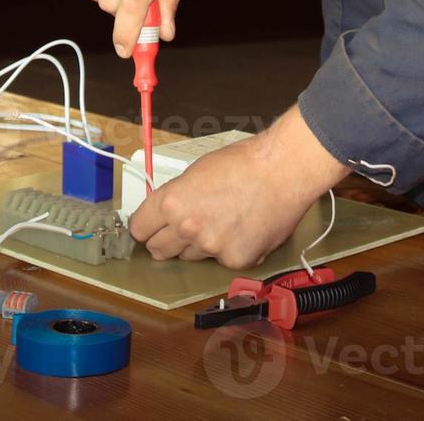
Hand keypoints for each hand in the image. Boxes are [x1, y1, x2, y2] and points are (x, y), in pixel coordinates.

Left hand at [127, 105, 351, 268]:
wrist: (283, 171)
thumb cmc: (243, 163)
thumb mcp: (196, 172)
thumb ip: (178, 197)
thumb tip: (170, 214)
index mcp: (171, 202)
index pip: (140, 229)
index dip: (145, 227)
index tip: (150, 228)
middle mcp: (187, 228)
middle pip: (159, 250)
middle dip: (166, 241)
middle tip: (182, 230)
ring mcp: (211, 248)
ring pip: (191, 257)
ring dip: (199, 246)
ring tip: (222, 222)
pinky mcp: (236, 260)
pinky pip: (222, 261)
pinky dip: (230, 250)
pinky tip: (244, 229)